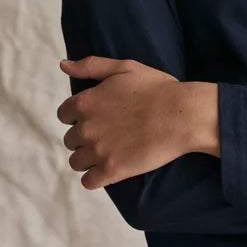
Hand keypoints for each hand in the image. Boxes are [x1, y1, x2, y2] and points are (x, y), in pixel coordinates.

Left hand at [56, 56, 194, 189]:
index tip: (97, 117)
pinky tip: (110, 169)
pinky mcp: (112, 170)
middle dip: (85, 138)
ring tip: (109, 152)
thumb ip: (91, 65)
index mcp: (86, 102)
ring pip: (76, 162)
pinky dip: (96, 178)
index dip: (79, 116)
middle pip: (70, 140)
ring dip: (88, 159)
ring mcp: (98, 151)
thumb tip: (63, 65)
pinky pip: (89, 181)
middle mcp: (86, 127)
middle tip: (108, 134)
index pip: (64, 115)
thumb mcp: (125, 67)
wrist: (183, 115)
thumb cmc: (157, 88)